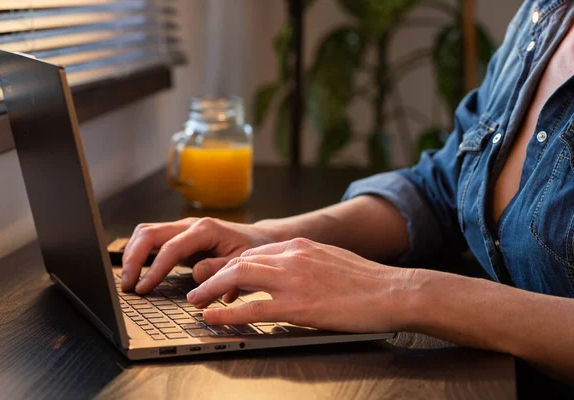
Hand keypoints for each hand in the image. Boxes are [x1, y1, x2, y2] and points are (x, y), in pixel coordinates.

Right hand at [121, 218, 278, 293]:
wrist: (259, 239)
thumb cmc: (252, 251)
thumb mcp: (242, 263)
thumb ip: (219, 270)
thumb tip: (195, 275)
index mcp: (205, 230)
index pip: (170, 248)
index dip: (155, 269)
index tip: (143, 288)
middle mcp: (190, 225)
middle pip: (149, 233)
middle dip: (133, 259)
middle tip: (127, 285)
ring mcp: (182, 229)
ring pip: (146, 233)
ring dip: (132, 255)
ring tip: (128, 280)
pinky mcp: (178, 237)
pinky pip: (151, 240)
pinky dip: (139, 253)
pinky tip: (136, 272)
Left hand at [187, 238, 414, 332]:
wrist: (393, 291)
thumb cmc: (367, 280)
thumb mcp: (332, 258)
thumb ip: (306, 261)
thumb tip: (289, 272)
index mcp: (300, 246)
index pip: (255, 253)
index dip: (231, 266)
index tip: (219, 276)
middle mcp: (292, 256)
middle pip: (240, 261)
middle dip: (213, 275)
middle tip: (197, 288)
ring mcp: (293, 279)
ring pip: (239, 278)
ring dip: (211, 291)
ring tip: (196, 302)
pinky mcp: (297, 305)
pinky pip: (252, 308)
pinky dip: (228, 313)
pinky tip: (213, 318)